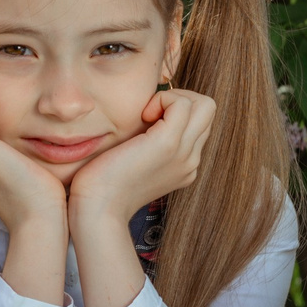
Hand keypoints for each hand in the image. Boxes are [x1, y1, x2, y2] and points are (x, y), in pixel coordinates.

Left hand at [68, 89, 217, 229]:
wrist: (98, 209)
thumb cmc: (104, 185)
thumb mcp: (133, 162)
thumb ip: (146, 144)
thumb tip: (145, 118)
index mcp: (185, 165)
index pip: (199, 123)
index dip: (177, 110)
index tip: (149, 119)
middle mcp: (191, 160)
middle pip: (208, 111)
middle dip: (180, 98)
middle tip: (151, 112)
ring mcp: (184, 153)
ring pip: (205, 105)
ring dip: (173, 98)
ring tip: (147, 114)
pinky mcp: (168, 144)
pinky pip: (182, 103)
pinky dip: (163, 98)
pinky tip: (142, 115)